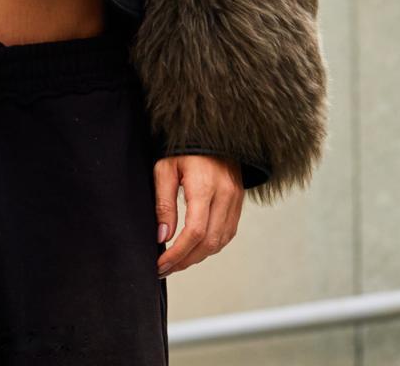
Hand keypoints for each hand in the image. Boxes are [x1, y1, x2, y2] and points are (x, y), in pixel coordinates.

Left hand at [154, 155, 243, 277]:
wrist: (213, 130)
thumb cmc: (184, 146)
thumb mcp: (165, 168)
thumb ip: (164, 203)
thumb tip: (162, 237)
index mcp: (205, 186)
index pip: (194, 232)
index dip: (177, 254)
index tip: (160, 264)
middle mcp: (225, 196)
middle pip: (208, 243)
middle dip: (185, 261)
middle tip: (164, 268)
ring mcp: (236, 200)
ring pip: (220, 242)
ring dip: (198, 256)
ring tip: (177, 261)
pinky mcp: (239, 202)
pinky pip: (228, 233)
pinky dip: (211, 245)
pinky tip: (195, 248)